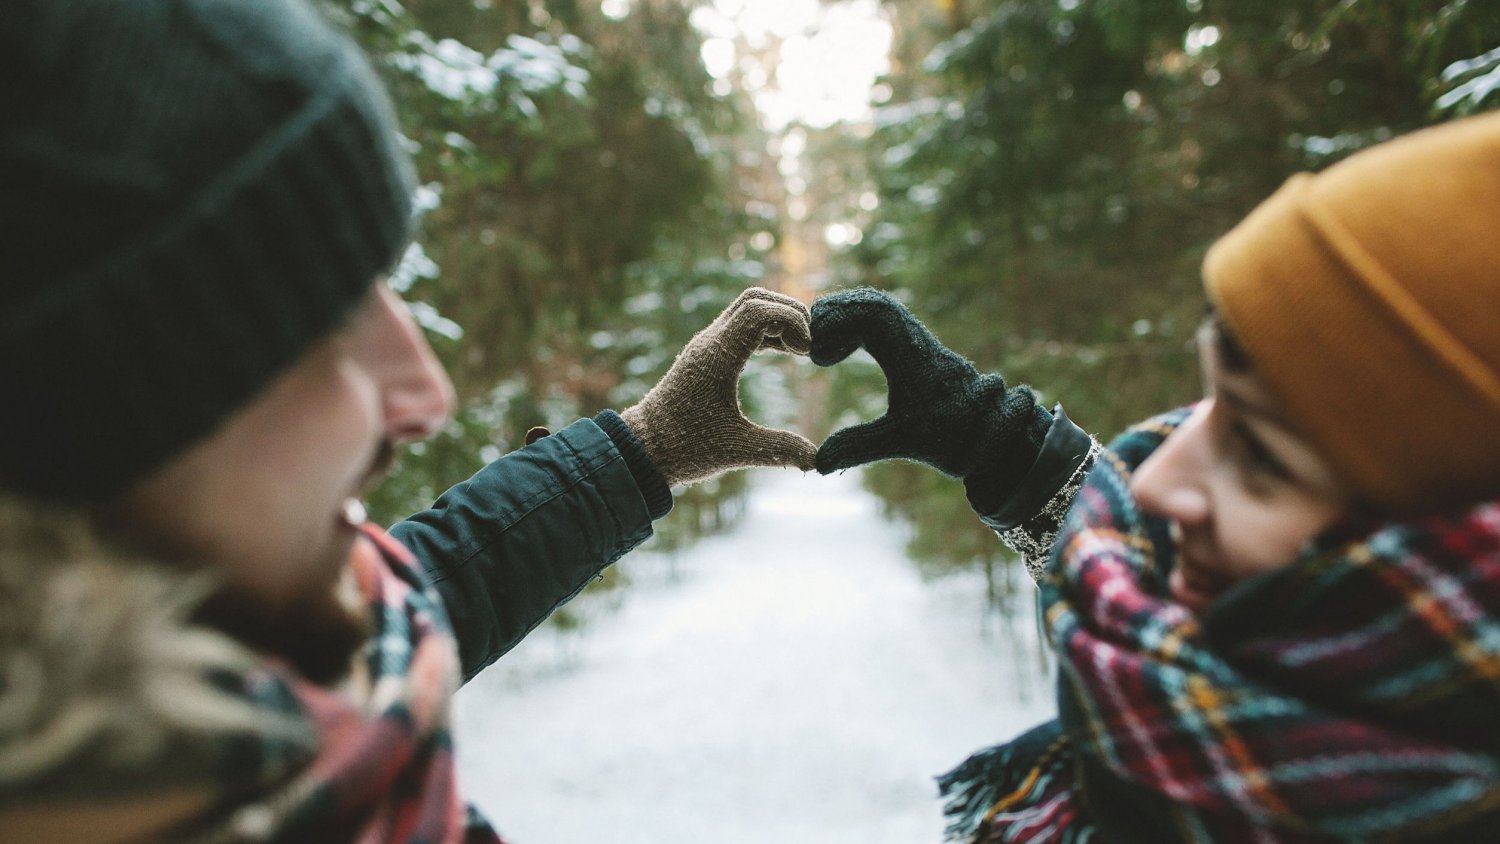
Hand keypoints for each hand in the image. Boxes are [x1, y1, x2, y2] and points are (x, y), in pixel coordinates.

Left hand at [622, 288, 817, 485]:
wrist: (644, 448)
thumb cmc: (685, 448)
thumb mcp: (736, 451)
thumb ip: (779, 451)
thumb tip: (818, 460)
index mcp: (716, 357)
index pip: (758, 311)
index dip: (791, 322)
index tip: (807, 353)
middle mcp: (710, 342)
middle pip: (755, 299)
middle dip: (789, 313)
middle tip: (810, 345)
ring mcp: (707, 345)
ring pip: (748, 309)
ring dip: (778, 320)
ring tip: (803, 349)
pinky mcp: (707, 355)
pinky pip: (742, 326)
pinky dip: (767, 331)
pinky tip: (785, 353)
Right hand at [810, 288, 1050, 490]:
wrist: (1000, 438)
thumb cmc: (954, 439)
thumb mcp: (900, 442)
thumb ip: (857, 447)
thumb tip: (819, 462)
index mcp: (911, 356)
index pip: (871, 315)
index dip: (837, 325)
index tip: (818, 356)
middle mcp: (918, 342)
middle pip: (875, 304)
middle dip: (838, 314)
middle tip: (813, 340)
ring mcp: (923, 344)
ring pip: (886, 310)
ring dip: (852, 317)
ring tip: (825, 341)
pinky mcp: (925, 352)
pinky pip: (893, 322)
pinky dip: (865, 325)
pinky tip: (846, 347)